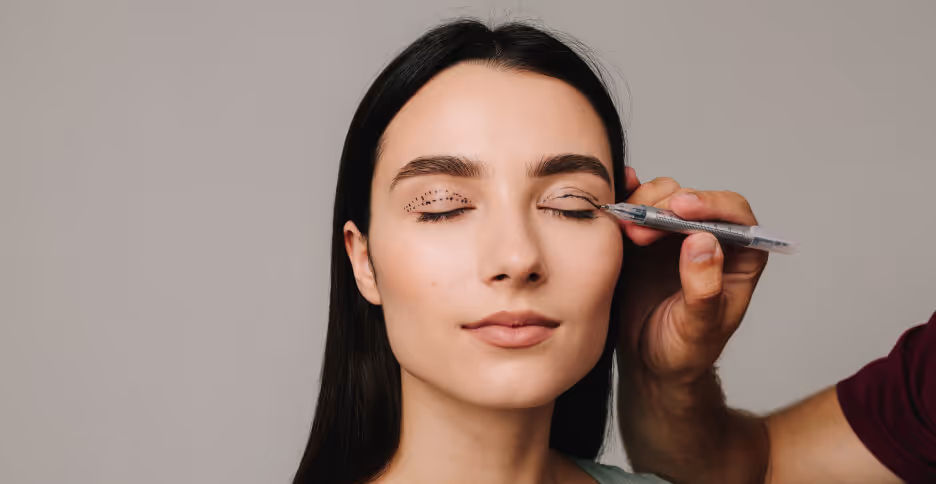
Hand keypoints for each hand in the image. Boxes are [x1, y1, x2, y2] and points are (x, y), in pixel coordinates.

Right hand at [616, 168, 768, 383]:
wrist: (649, 363)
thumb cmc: (685, 351)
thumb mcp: (698, 328)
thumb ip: (705, 288)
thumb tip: (704, 241)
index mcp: (739, 257)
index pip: (734, 215)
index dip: (709, 204)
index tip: (680, 208)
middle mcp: (709, 238)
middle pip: (693, 200)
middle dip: (665, 206)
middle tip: (640, 229)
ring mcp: (674, 236)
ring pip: (663, 197)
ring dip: (643, 205)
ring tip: (626, 230)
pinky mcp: (644, 238)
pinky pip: (637, 208)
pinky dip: (626, 200)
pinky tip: (616, 202)